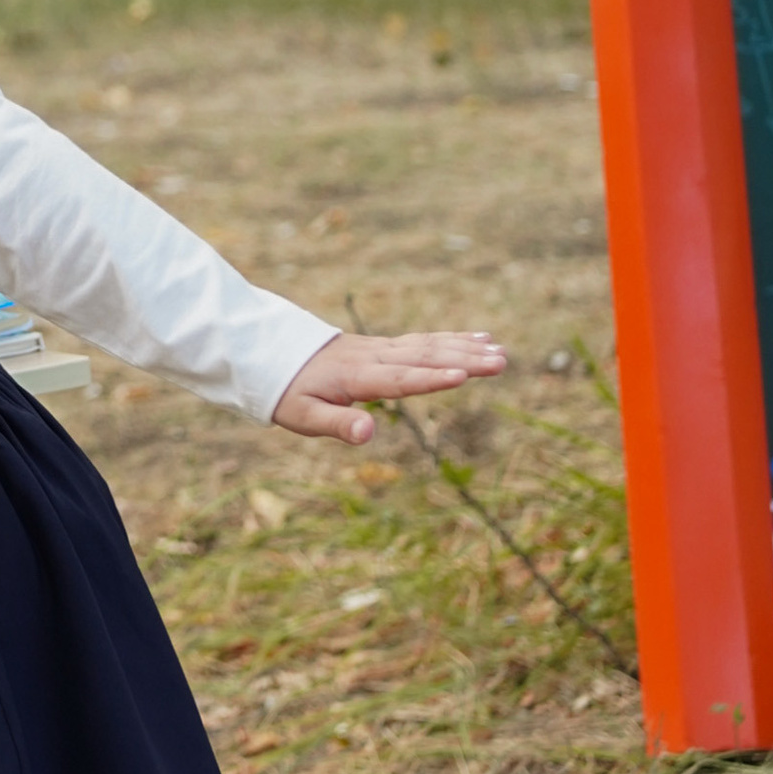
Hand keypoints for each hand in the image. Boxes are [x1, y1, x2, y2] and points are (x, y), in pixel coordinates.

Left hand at [272, 329, 504, 445]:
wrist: (271, 354)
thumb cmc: (287, 393)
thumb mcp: (303, 416)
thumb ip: (336, 425)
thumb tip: (368, 434)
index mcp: (356, 377)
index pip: (398, 379)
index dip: (429, 379)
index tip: (462, 377)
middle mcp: (374, 358)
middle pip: (424, 358)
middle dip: (464, 360)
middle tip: (501, 362)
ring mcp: (380, 348)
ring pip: (428, 346)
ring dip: (465, 348)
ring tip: (499, 351)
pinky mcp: (383, 346)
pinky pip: (422, 341)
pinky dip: (451, 339)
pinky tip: (477, 340)